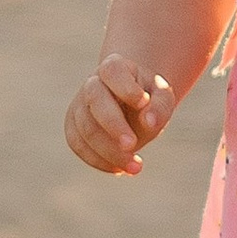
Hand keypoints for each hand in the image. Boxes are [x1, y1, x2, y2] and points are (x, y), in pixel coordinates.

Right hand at [65, 53, 174, 176]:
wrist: (132, 106)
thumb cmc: (149, 98)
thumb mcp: (163, 97)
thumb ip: (160, 106)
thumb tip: (149, 122)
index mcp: (115, 67)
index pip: (113, 71)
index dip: (125, 87)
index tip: (143, 102)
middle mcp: (92, 83)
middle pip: (95, 100)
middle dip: (113, 125)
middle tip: (132, 145)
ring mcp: (79, 105)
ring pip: (85, 128)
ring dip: (108, 151)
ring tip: (135, 167)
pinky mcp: (73, 127)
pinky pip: (78, 144)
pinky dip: (97, 160)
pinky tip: (119, 170)